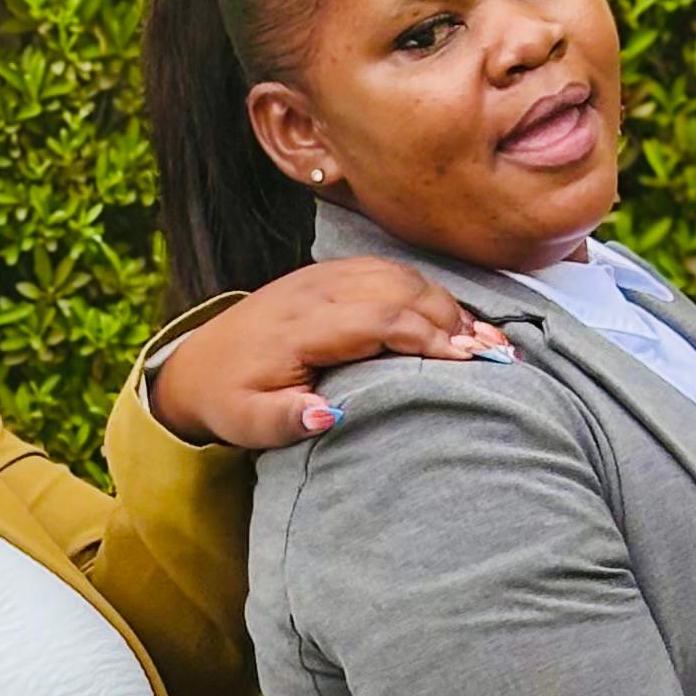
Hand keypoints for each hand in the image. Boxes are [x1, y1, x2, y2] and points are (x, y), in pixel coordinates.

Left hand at [149, 262, 512, 452]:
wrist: (200, 364)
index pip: (376, 319)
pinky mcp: (331, 275)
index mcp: (299, 326)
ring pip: (399, 275)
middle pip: (398, 290)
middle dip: (450, 318)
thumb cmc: (230, 400)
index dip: (425, 335)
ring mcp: (324, 276)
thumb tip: (327, 413)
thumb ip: (286, 420)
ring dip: (445, 303)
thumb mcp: (248, 424)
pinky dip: (427, 291)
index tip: (466, 360)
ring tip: (486, 339)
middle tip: (495, 352)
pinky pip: (389, 271)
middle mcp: (316, 291)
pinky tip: (454, 319)